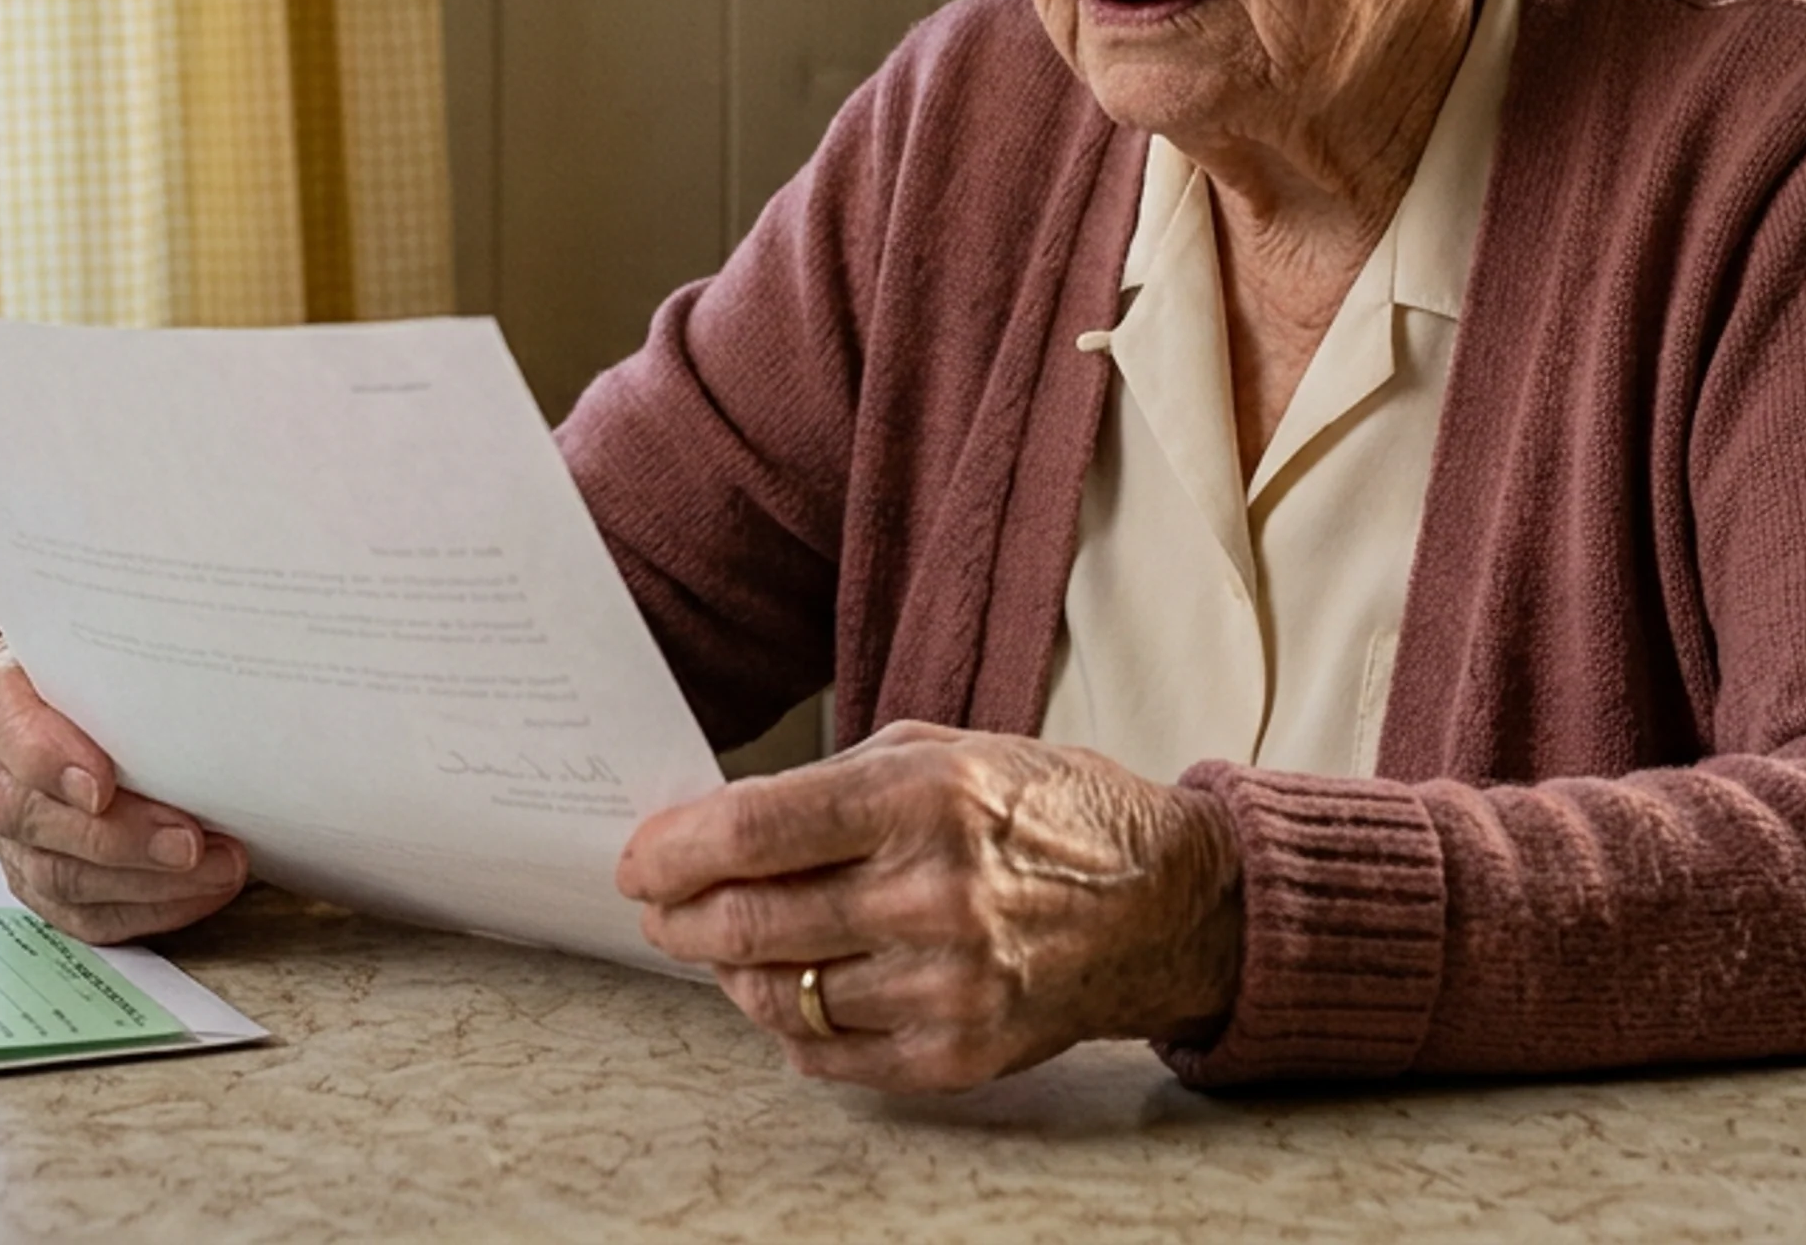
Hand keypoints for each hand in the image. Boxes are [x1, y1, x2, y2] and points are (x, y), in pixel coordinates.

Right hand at [0, 638, 248, 941]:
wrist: (114, 696)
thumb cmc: (116, 663)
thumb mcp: (115, 631)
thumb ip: (132, 635)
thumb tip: (196, 627)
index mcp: (0, 698)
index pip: (4, 725)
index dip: (47, 758)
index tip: (103, 783)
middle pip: (29, 815)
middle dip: (117, 836)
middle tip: (190, 841)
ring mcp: (15, 834)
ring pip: (59, 875)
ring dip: (146, 880)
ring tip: (222, 866)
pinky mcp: (45, 879)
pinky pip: (86, 915)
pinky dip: (150, 910)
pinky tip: (203, 892)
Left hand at [615, 722, 1243, 1093]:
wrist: (1164, 904)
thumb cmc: (1049, 814)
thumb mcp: (947, 750)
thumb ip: (834, 784)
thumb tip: (720, 823)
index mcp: (924, 800)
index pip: (753, 832)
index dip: (673, 849)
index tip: (641, 859)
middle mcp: (933, 896)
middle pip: (746, 922)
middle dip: (678, 916)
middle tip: (663, 907)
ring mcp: (946, 985)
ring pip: (777, 996)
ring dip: (728, 971)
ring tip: (726, 946)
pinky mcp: (958, 1053)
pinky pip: (827, 1053)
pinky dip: (790, 1023)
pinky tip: (793, 989)